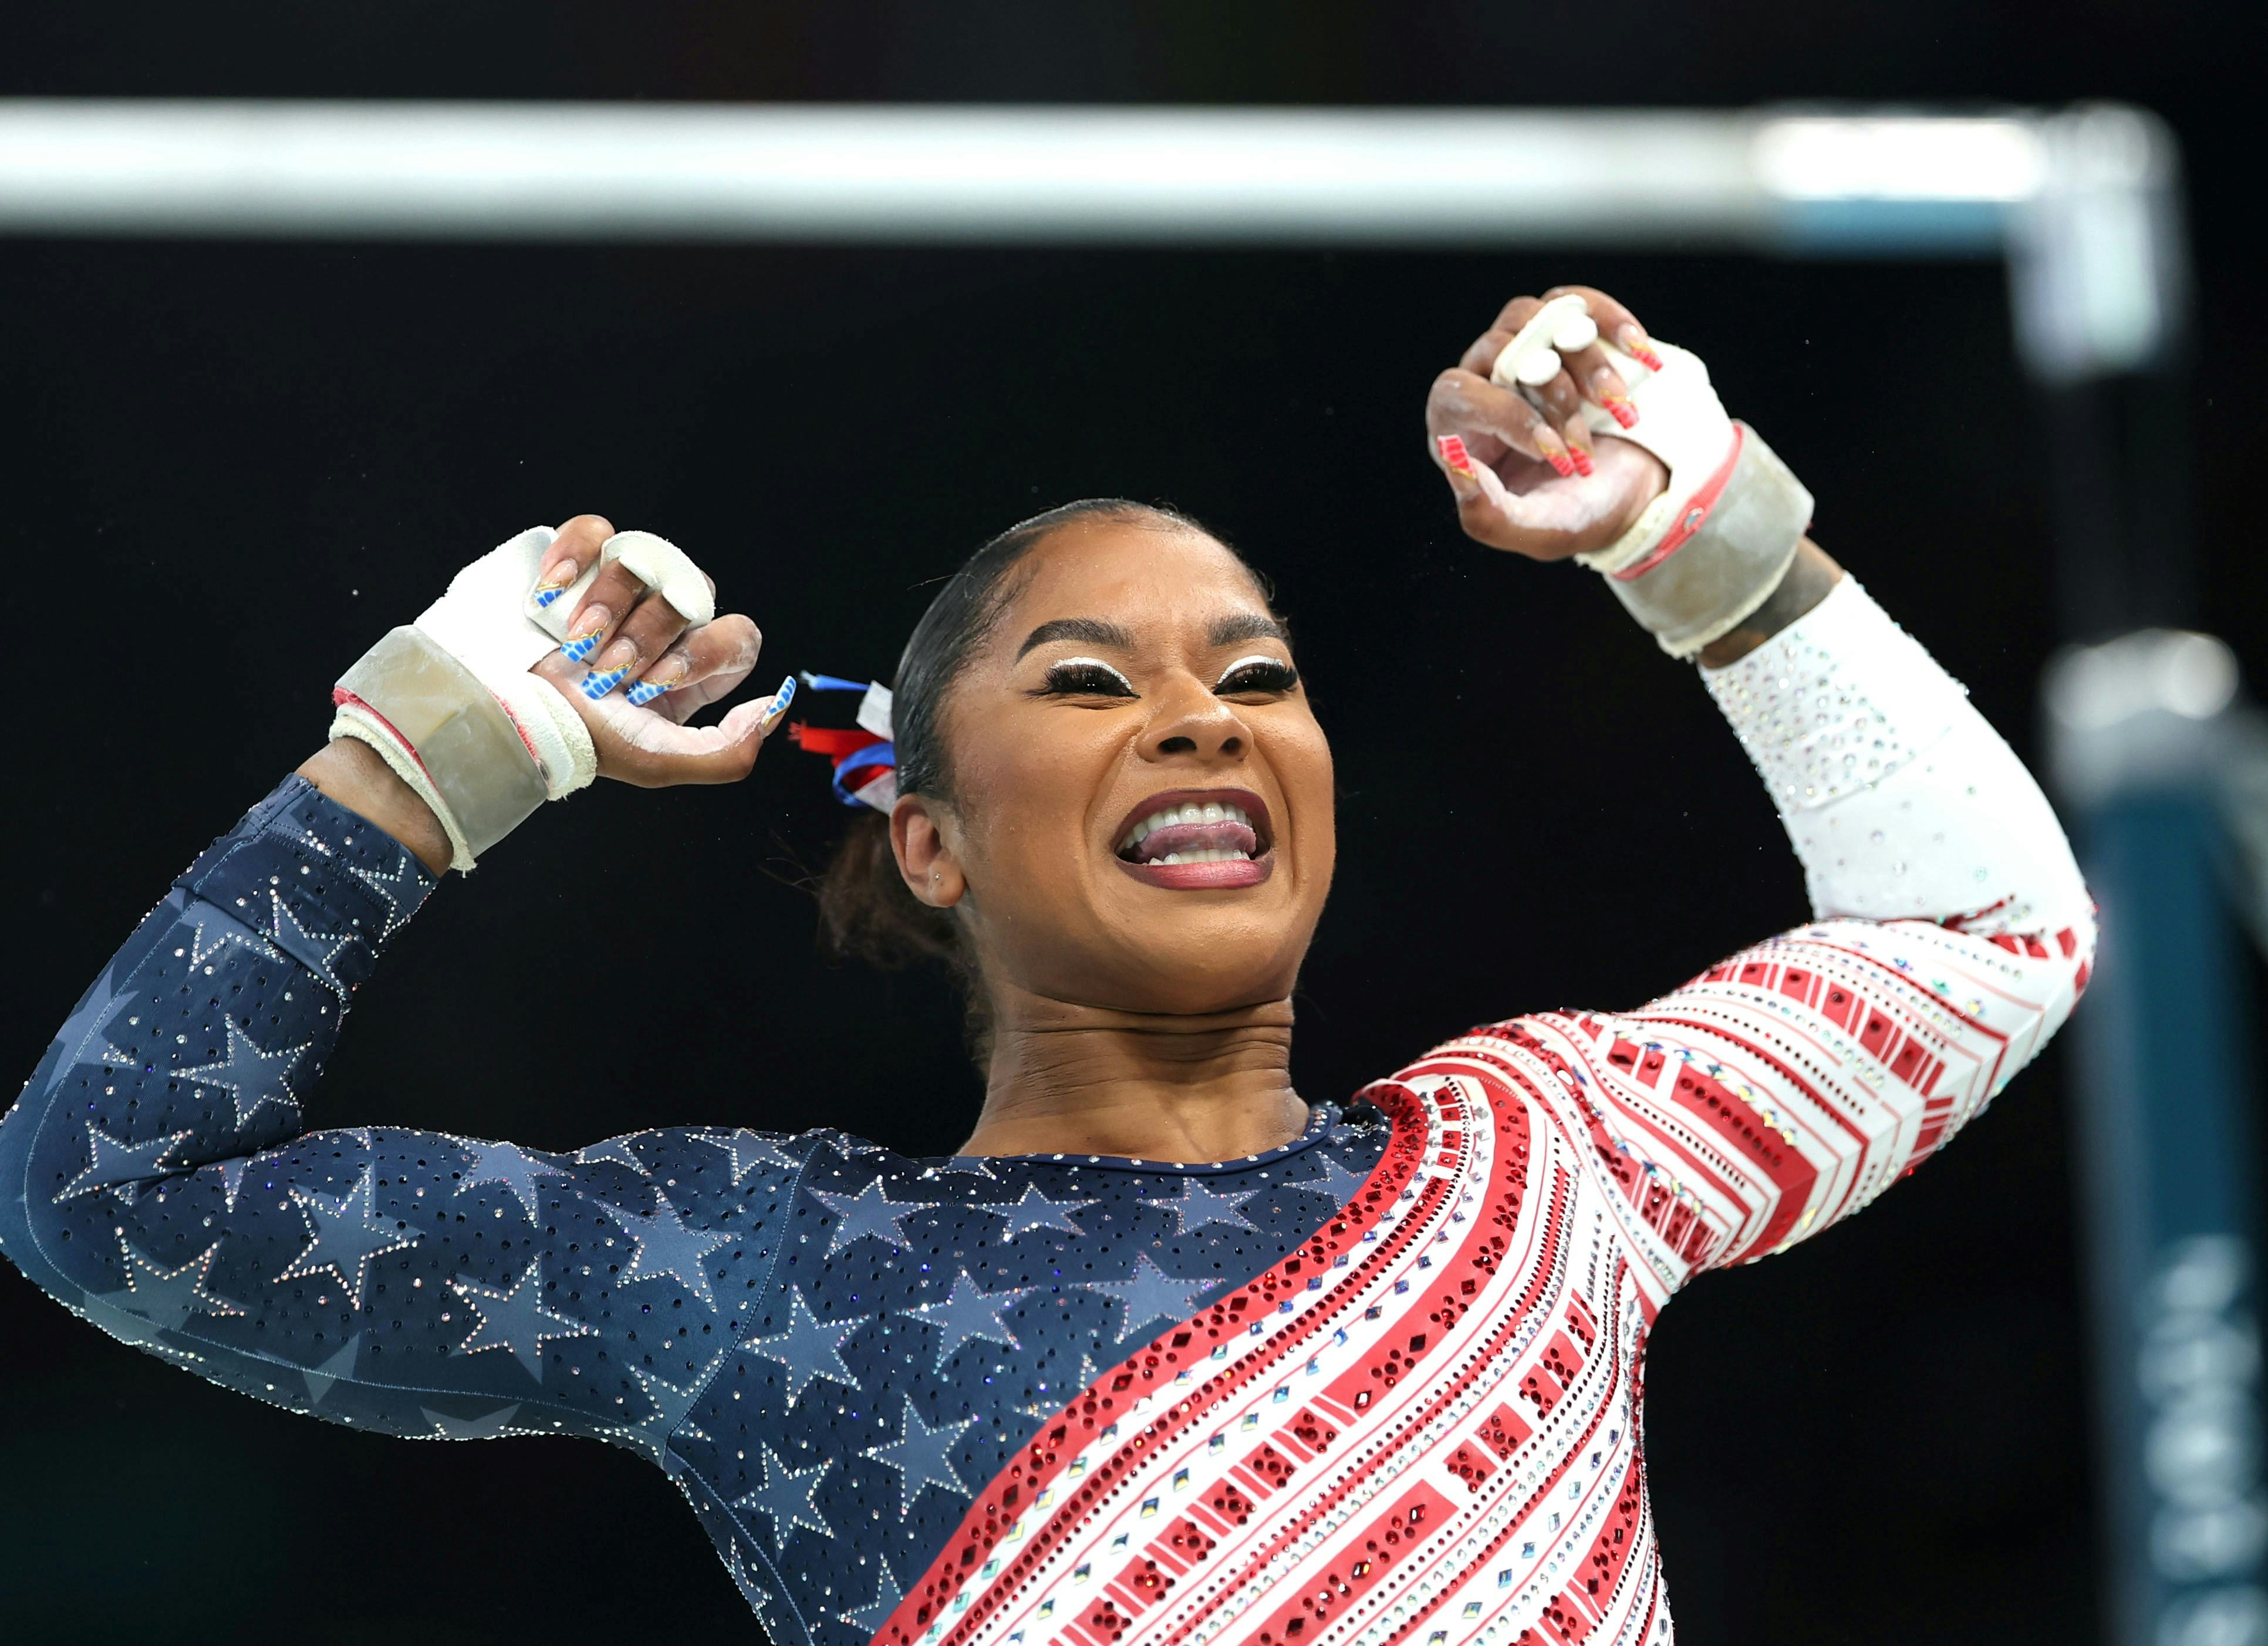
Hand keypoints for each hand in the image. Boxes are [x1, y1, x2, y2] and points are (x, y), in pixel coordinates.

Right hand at [532, 514, 775, 787]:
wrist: (504, 717)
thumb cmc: (579, 740)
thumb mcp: (660, 762)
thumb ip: (731, 750)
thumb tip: (775, 704)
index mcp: (691, 668)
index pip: (738, 635)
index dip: (704, 652)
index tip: (658, 680)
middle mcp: (663, 623)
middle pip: (694, 593)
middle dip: (648, 636)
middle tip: (610, 670)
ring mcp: (621, 588)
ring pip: (646, 560)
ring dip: (609, 606)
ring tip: (576, 645)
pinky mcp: (577, 564)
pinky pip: (594, 530)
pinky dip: (575, 556)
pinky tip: (553, 594)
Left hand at [1425, 284, 1670, 559]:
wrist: (1639, 493)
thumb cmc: (1579, 515)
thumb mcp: (1535, 531)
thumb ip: (1486, 515)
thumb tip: (1454, 463)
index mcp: (1463, 431)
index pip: (1456, 394)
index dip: (1504, 414)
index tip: (1556, 453)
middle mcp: (1486, 383)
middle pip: (1498, 349)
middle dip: (1554, 396)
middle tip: (1586, 446)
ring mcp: (1528, 351)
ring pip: (1536, 319)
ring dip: (1586, 362)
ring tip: (1621, 408)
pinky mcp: (1569, 331)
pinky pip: (1578, 302)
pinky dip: (1611, 322)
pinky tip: (1641, 355)